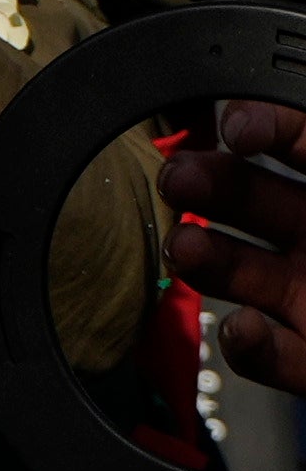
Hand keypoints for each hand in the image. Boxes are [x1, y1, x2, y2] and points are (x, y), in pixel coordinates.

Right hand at [169, 99, 305, 388]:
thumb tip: (256, 115)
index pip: (298, 138)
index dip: (263, 123)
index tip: (234, 128)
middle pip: (250, 198)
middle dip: (204, 184)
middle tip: (176, 180)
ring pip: (241, 272)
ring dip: (203, 258)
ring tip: (183, 251)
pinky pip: (267, 355)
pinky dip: (248, 346)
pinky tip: (245, 330)